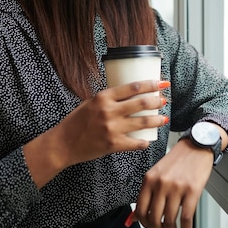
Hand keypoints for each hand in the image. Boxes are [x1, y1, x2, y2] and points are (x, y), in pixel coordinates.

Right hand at [24, 79, 169, 188]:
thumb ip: (109, 99)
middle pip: (141, 103)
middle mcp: (109, 111)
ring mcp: (112, 128)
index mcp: (103, 97)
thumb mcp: (90, 103)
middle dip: (157, 100)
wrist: (63, 144)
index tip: (161, 83)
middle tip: (164, 100)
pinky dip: (144, 142)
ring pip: (143, 122)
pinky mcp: (113, 144)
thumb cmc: (76, 122)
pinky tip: (148, 140)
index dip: (151, 84)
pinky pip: (136, 143)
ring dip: (157, 120)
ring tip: (164, 118)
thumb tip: (129, 94)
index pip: (133, 87)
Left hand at [133, 137, 213, 227]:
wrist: (197, 146)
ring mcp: (176, 187)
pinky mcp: (192, 190)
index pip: (140, 210)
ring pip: (170, 220)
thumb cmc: (178, 160)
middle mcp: (161, 183)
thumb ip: (147, 195)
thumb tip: (133, 218)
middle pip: (154, 218)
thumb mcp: (157, 174)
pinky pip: (186, 217)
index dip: (145, 224)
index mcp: (149, 179)